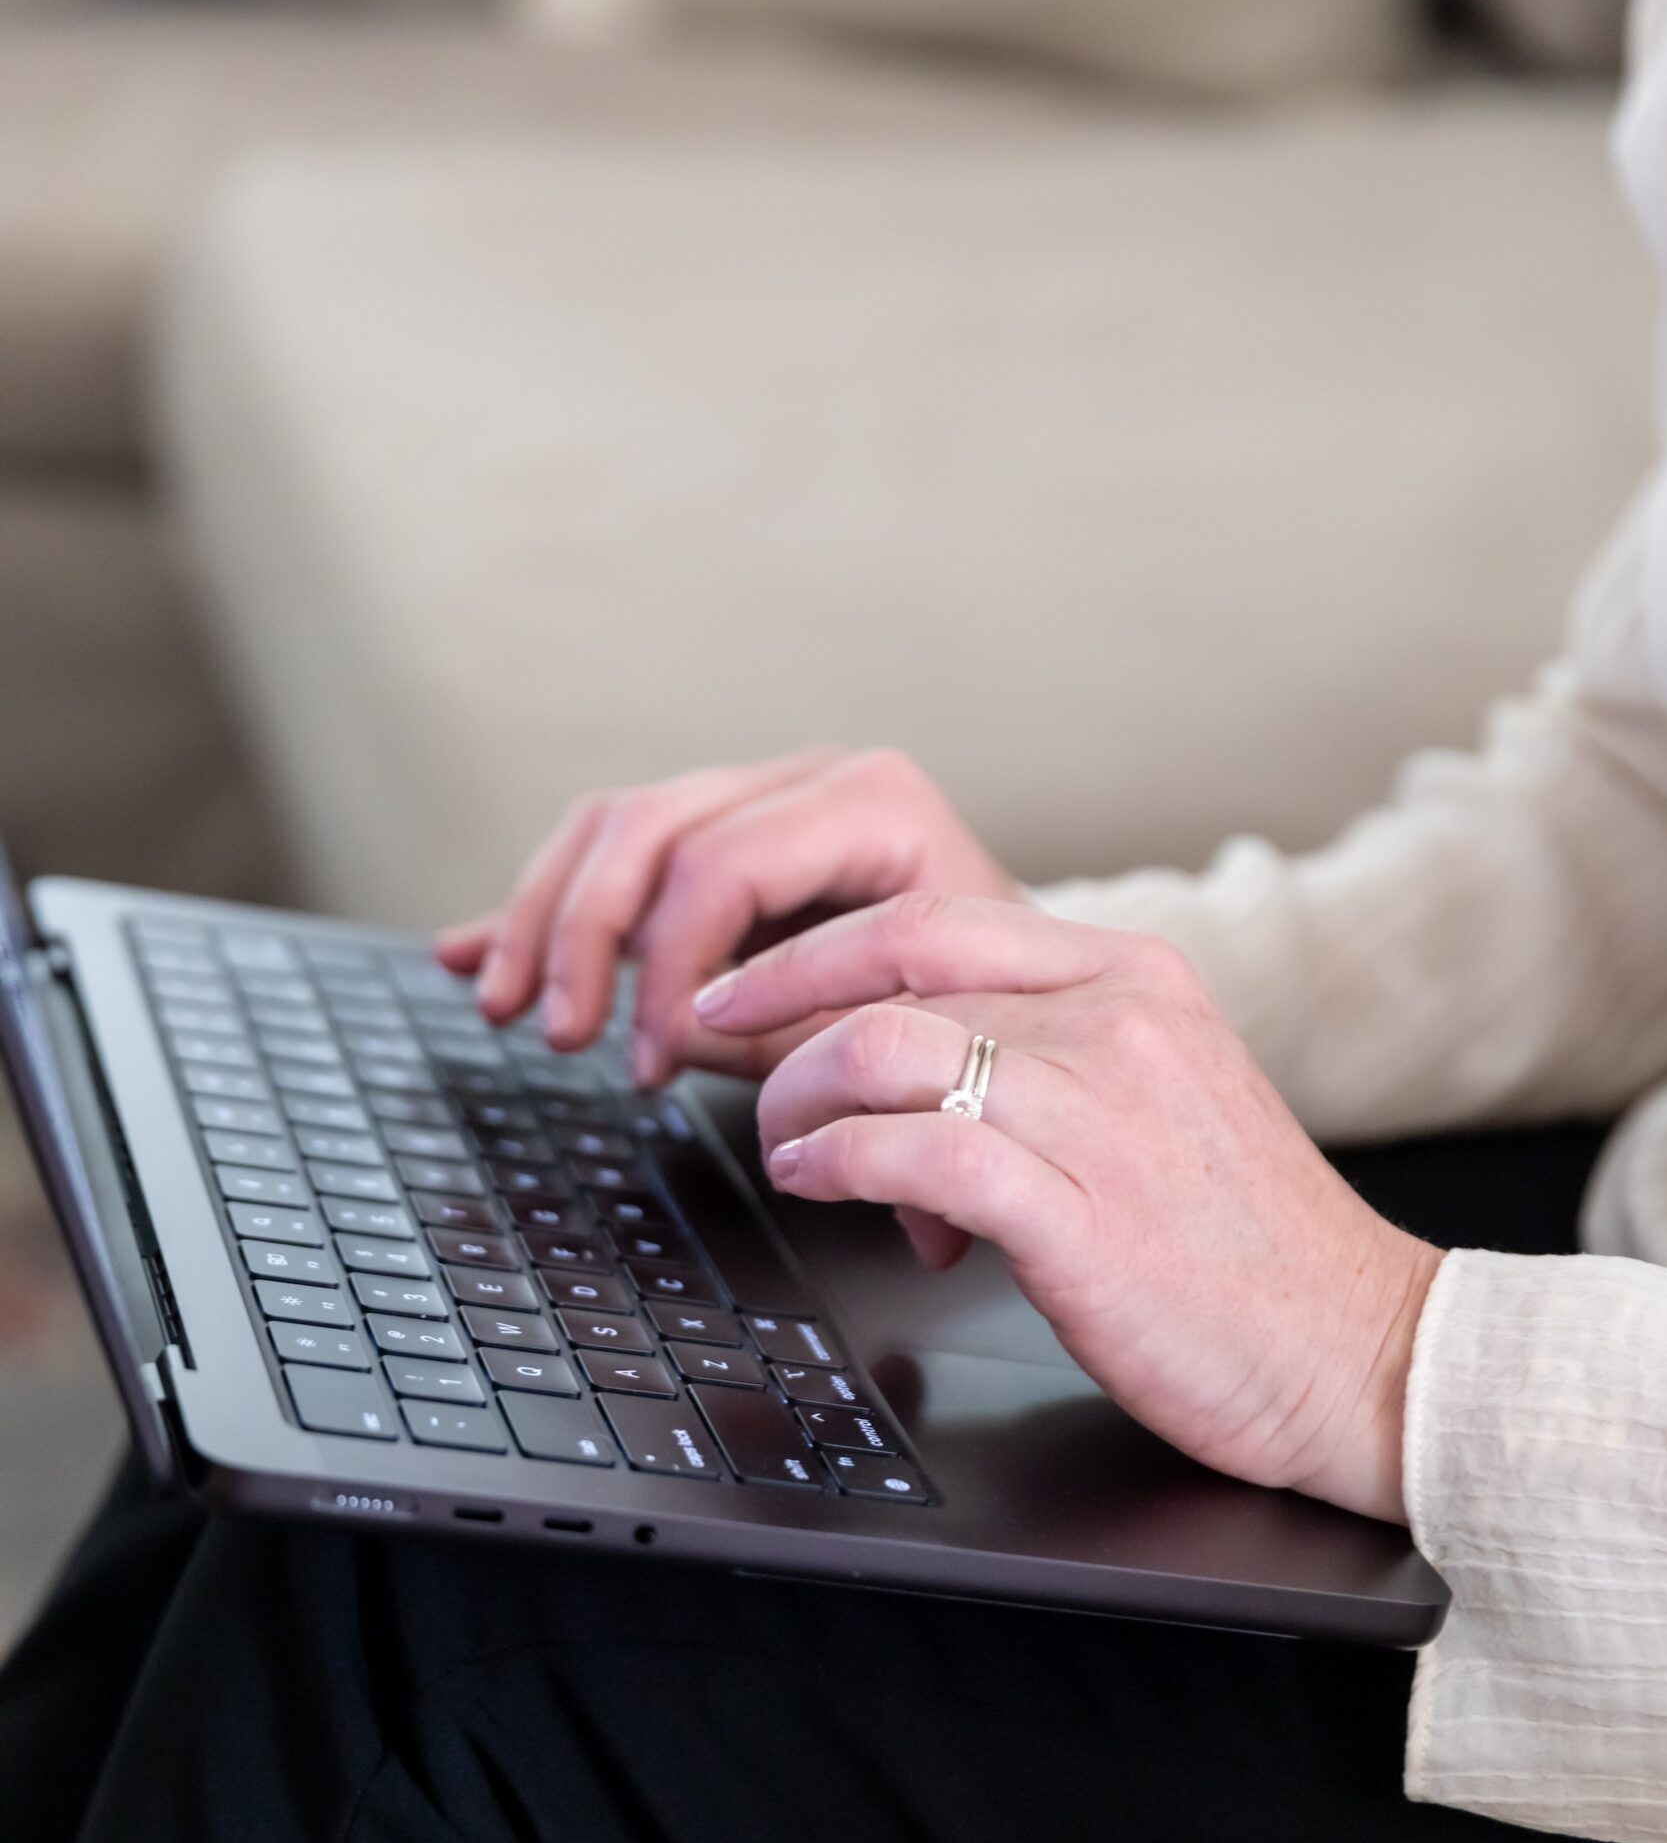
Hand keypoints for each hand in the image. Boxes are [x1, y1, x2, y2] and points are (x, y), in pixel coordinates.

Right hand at [436, 747, 1016, 1083]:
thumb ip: (799, 1035)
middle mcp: (808, 779)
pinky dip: (537, 908)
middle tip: (563, 1038)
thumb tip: (675, 1042)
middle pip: (648, 827)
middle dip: (586, 938)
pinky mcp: (714, 838)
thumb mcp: (906, 1032)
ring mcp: (756, 798)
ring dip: (542, 918)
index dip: (668, 968)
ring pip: (610, 828)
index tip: (652, 1063)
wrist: (1023, 995)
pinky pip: (604, 851)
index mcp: (873, 803)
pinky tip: (468, 954)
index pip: (723, 863)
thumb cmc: (979, 1014)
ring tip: (507, 1009)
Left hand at [696, 893, 1441, 1522]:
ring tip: (781, 1140)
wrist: (1358, 1350)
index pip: (935, 916)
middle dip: (774, 999)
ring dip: (796, 1093)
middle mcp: (1119, 1021)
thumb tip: (904, 1044)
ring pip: (887, 1048)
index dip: (815, 945)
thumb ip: (1046, 1051)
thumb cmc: (1244, 1247)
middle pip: (895, 963)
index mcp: (1136, 976)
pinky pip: (914, 1150)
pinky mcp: (1081, 1210)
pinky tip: (814, 1179)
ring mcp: (1103, 1110)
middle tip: (714, 1040)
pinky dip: (835, 1159)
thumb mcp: (1154, 1100)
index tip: (749, 983)